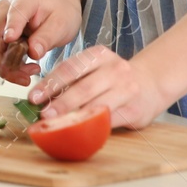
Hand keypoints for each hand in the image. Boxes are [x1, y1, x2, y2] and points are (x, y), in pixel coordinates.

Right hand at [0, 0, 81, 84]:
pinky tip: (23, 70)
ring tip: (26, 75)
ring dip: (4, 65)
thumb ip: (47, 37)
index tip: (10, 39)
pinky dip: (7, 65)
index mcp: (24, 0)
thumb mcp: (61, 24)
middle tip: (21, 77)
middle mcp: (5, 8)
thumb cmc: (59, 14)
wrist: (57, 11)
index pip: (13, 12)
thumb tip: (33, 52)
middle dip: (1, 59)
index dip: (11, 26)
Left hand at [28, 44, 170, 129]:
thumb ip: (75, 77)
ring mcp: (127, 90)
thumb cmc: (114, 76)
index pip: (70, 67)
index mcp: (100, 55)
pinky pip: (110, 120)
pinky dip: (92, 126)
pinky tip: (79, 131)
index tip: (34, 96)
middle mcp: (115, 69)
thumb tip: (42, 95)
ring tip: (57, 124)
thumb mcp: (96, 67)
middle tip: (43, 114)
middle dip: (60, 102)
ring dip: (74, 117)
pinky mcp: (135, 110)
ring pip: (97, 106)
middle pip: (83, 87)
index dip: (50, 83)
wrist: (152, 82)